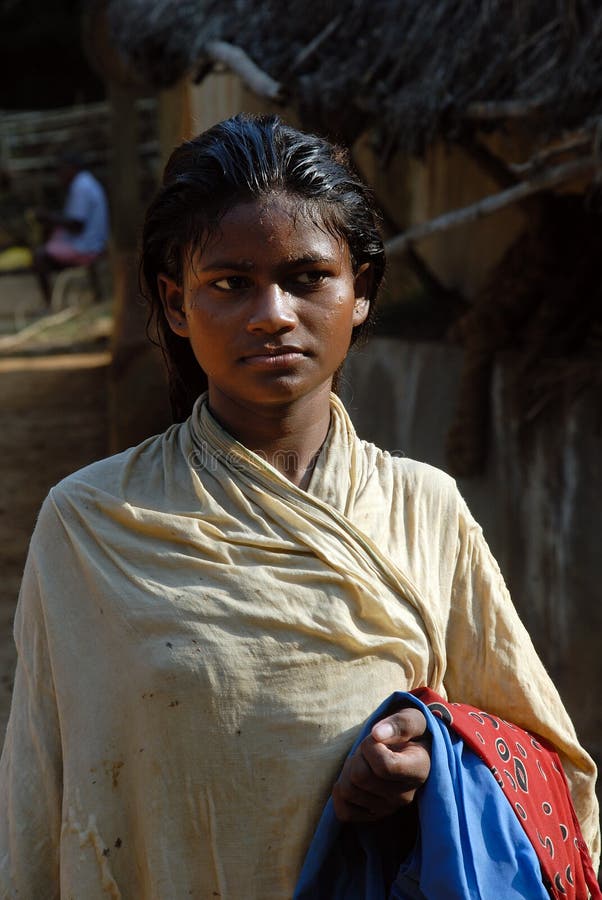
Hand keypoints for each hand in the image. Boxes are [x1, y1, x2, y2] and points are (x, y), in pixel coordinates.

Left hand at [332, 706, 430, 822]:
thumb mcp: (412, 718)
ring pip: (348, 791)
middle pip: (360, 777)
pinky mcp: (373, 816)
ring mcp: (389, 809)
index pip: (384, 767)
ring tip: (363, 761)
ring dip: (348, 770)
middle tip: (368, 749)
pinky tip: (352, 778)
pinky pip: (343, 811)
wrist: (410, 748)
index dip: (370, 747)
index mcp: (419, 771)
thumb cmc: (410, 732)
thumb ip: (399, 724)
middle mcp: (406, 796)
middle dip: (357, 755)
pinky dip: (340, 792)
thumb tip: (377, 734)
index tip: (376, 737)